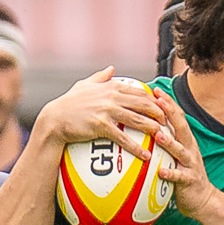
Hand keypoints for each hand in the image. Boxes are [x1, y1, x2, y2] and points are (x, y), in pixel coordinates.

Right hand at [36, 68, 165, 160]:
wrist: (55, 119)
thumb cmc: (69, 103)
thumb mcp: (84, 85)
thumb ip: (100, 77)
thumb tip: (111, 68)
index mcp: (112, 87)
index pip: (140, 91)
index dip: (154, 99)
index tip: (164, 107)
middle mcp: (112, 97)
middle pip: (144, 104)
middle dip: (159, 112)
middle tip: (169, 122)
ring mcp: (107, 111)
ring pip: (138, 119)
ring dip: (153, 128)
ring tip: (163, 137)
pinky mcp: (101, 126)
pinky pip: (123, 138)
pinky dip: (136, 147)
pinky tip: (145, 156)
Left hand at [150, 88, 214, 218]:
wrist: (203, 199)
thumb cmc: (184, 175)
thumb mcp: (175, 155)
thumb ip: (166, 141)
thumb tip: (149, 128)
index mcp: (185, 141)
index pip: (177, 117)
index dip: (168, 103)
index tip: (156, 90)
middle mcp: (190, 148)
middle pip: (181, 127)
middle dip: (170, 112)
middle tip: (158, 100)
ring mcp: (191, 164)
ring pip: (180, 150)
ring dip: (169, 142)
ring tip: (158, 134)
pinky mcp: (190, 180)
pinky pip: (179, 177)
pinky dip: (170, 174)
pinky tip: (160, 172)